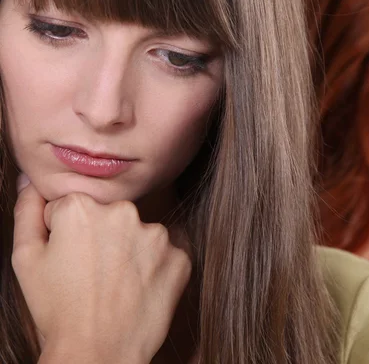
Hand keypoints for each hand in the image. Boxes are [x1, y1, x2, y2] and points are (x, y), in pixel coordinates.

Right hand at [11, 176, 191, 362]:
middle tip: (92, 274)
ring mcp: (158, 235)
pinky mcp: (181, 257)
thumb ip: (28, 210)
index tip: (69, 259)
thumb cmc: (58, 309)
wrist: (99, 353)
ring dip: (130, 251)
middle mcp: (125, 212)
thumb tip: (32, 181)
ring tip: (116, 284)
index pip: (74, 208)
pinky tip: (139, 288)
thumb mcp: (26, 258)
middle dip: (102, 237)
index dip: (67, 234)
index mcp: (83, 207)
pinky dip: (155, 267)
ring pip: (140, 234)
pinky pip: (166, 253)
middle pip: (110, 217)